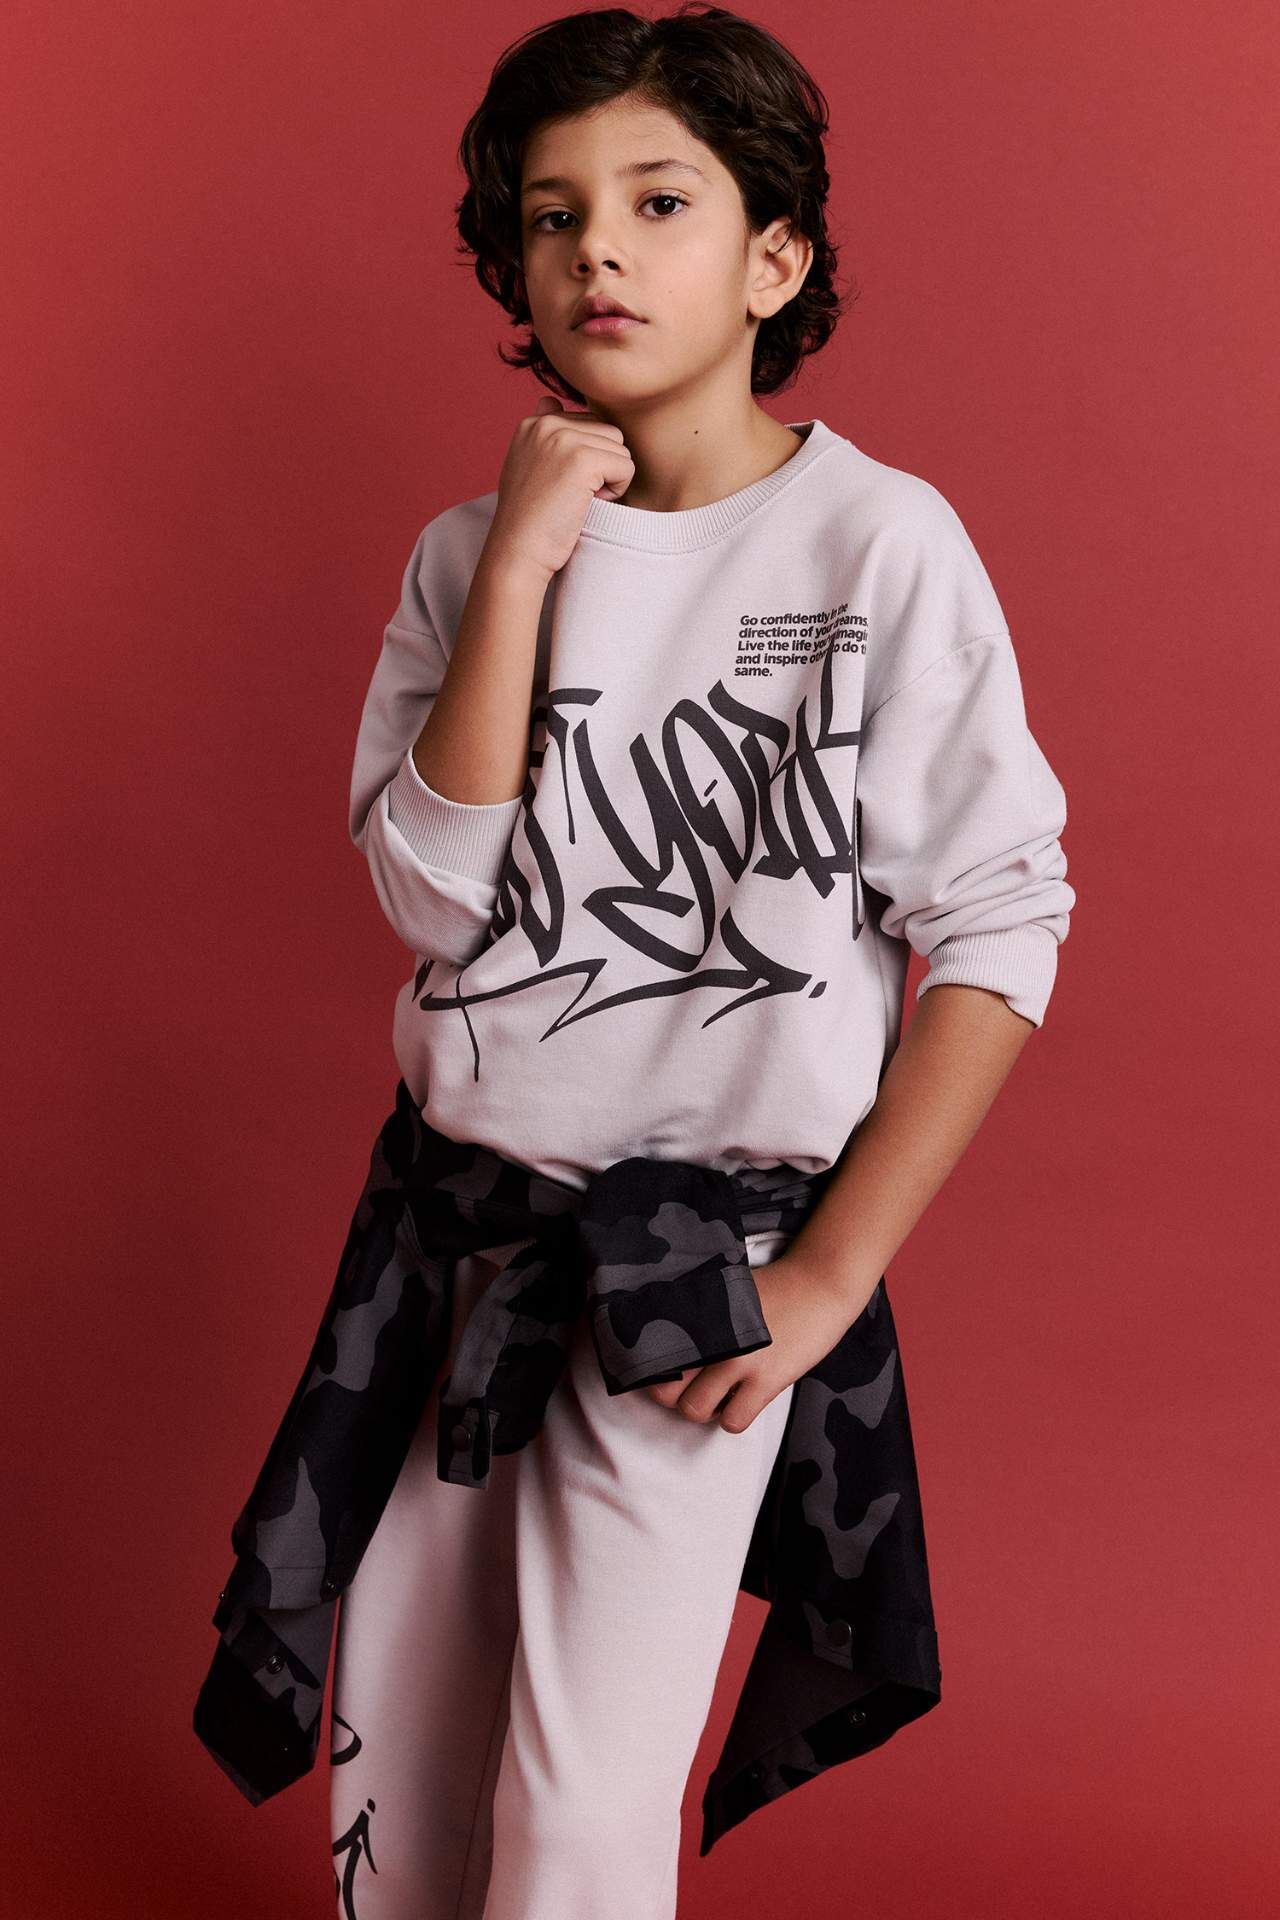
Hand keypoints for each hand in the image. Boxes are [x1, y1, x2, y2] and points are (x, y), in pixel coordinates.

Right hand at [484, 394, 634, 582]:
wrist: (517, 552)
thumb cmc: (527, 520)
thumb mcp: (527, 465)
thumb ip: (543, 435)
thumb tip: (549, 400)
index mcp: (533, 423)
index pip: (588, 424)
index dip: (585, 461)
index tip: (559, 486)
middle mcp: (546, 424)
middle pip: (608, 433)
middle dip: (602, 467)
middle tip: (573, 496)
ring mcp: (563, 439)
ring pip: (620, 448)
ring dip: (610, 478)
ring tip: (579, 500)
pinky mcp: (582, 459)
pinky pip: (626, 467)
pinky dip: (616, 491)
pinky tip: (589, 504)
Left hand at [642, 1252, 876, 1433]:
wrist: (819, 1285)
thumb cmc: (770, 1287)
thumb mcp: (722, 1289)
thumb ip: (693, 1310)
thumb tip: (659, 1329)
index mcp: (697, 1315)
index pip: (652, 1354)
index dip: (652, 1370)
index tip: (664, 1370)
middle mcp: (711, 1339)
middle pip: (665, 1390)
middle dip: (675, 1394)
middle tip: (692, 1385)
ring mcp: (738, 1361)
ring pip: (694, 1410)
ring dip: (703, 1408)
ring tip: (718, 1394)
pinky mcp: (767, 1380)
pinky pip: (733, 1422)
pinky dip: (733, 1418)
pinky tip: (742, 1400)